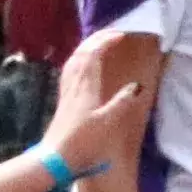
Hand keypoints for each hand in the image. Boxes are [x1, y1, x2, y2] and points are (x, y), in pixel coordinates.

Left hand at [42, 46, 151, 178]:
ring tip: (99, 43)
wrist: (55, 158)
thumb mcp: (107, 123)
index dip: (105, 41)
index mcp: (85, 87)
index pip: (93, 55)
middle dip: (96, 39)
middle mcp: (73, 85)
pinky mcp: (64, 100)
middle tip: (112, 33)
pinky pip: (70, 71)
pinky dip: (79, 60)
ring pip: (73, 61)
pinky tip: (82, 65)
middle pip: (81, 54)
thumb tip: (136, 84)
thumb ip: (121, 102)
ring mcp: (66, 92)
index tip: (121, 35)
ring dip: (86, 47)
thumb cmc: (82, 141)